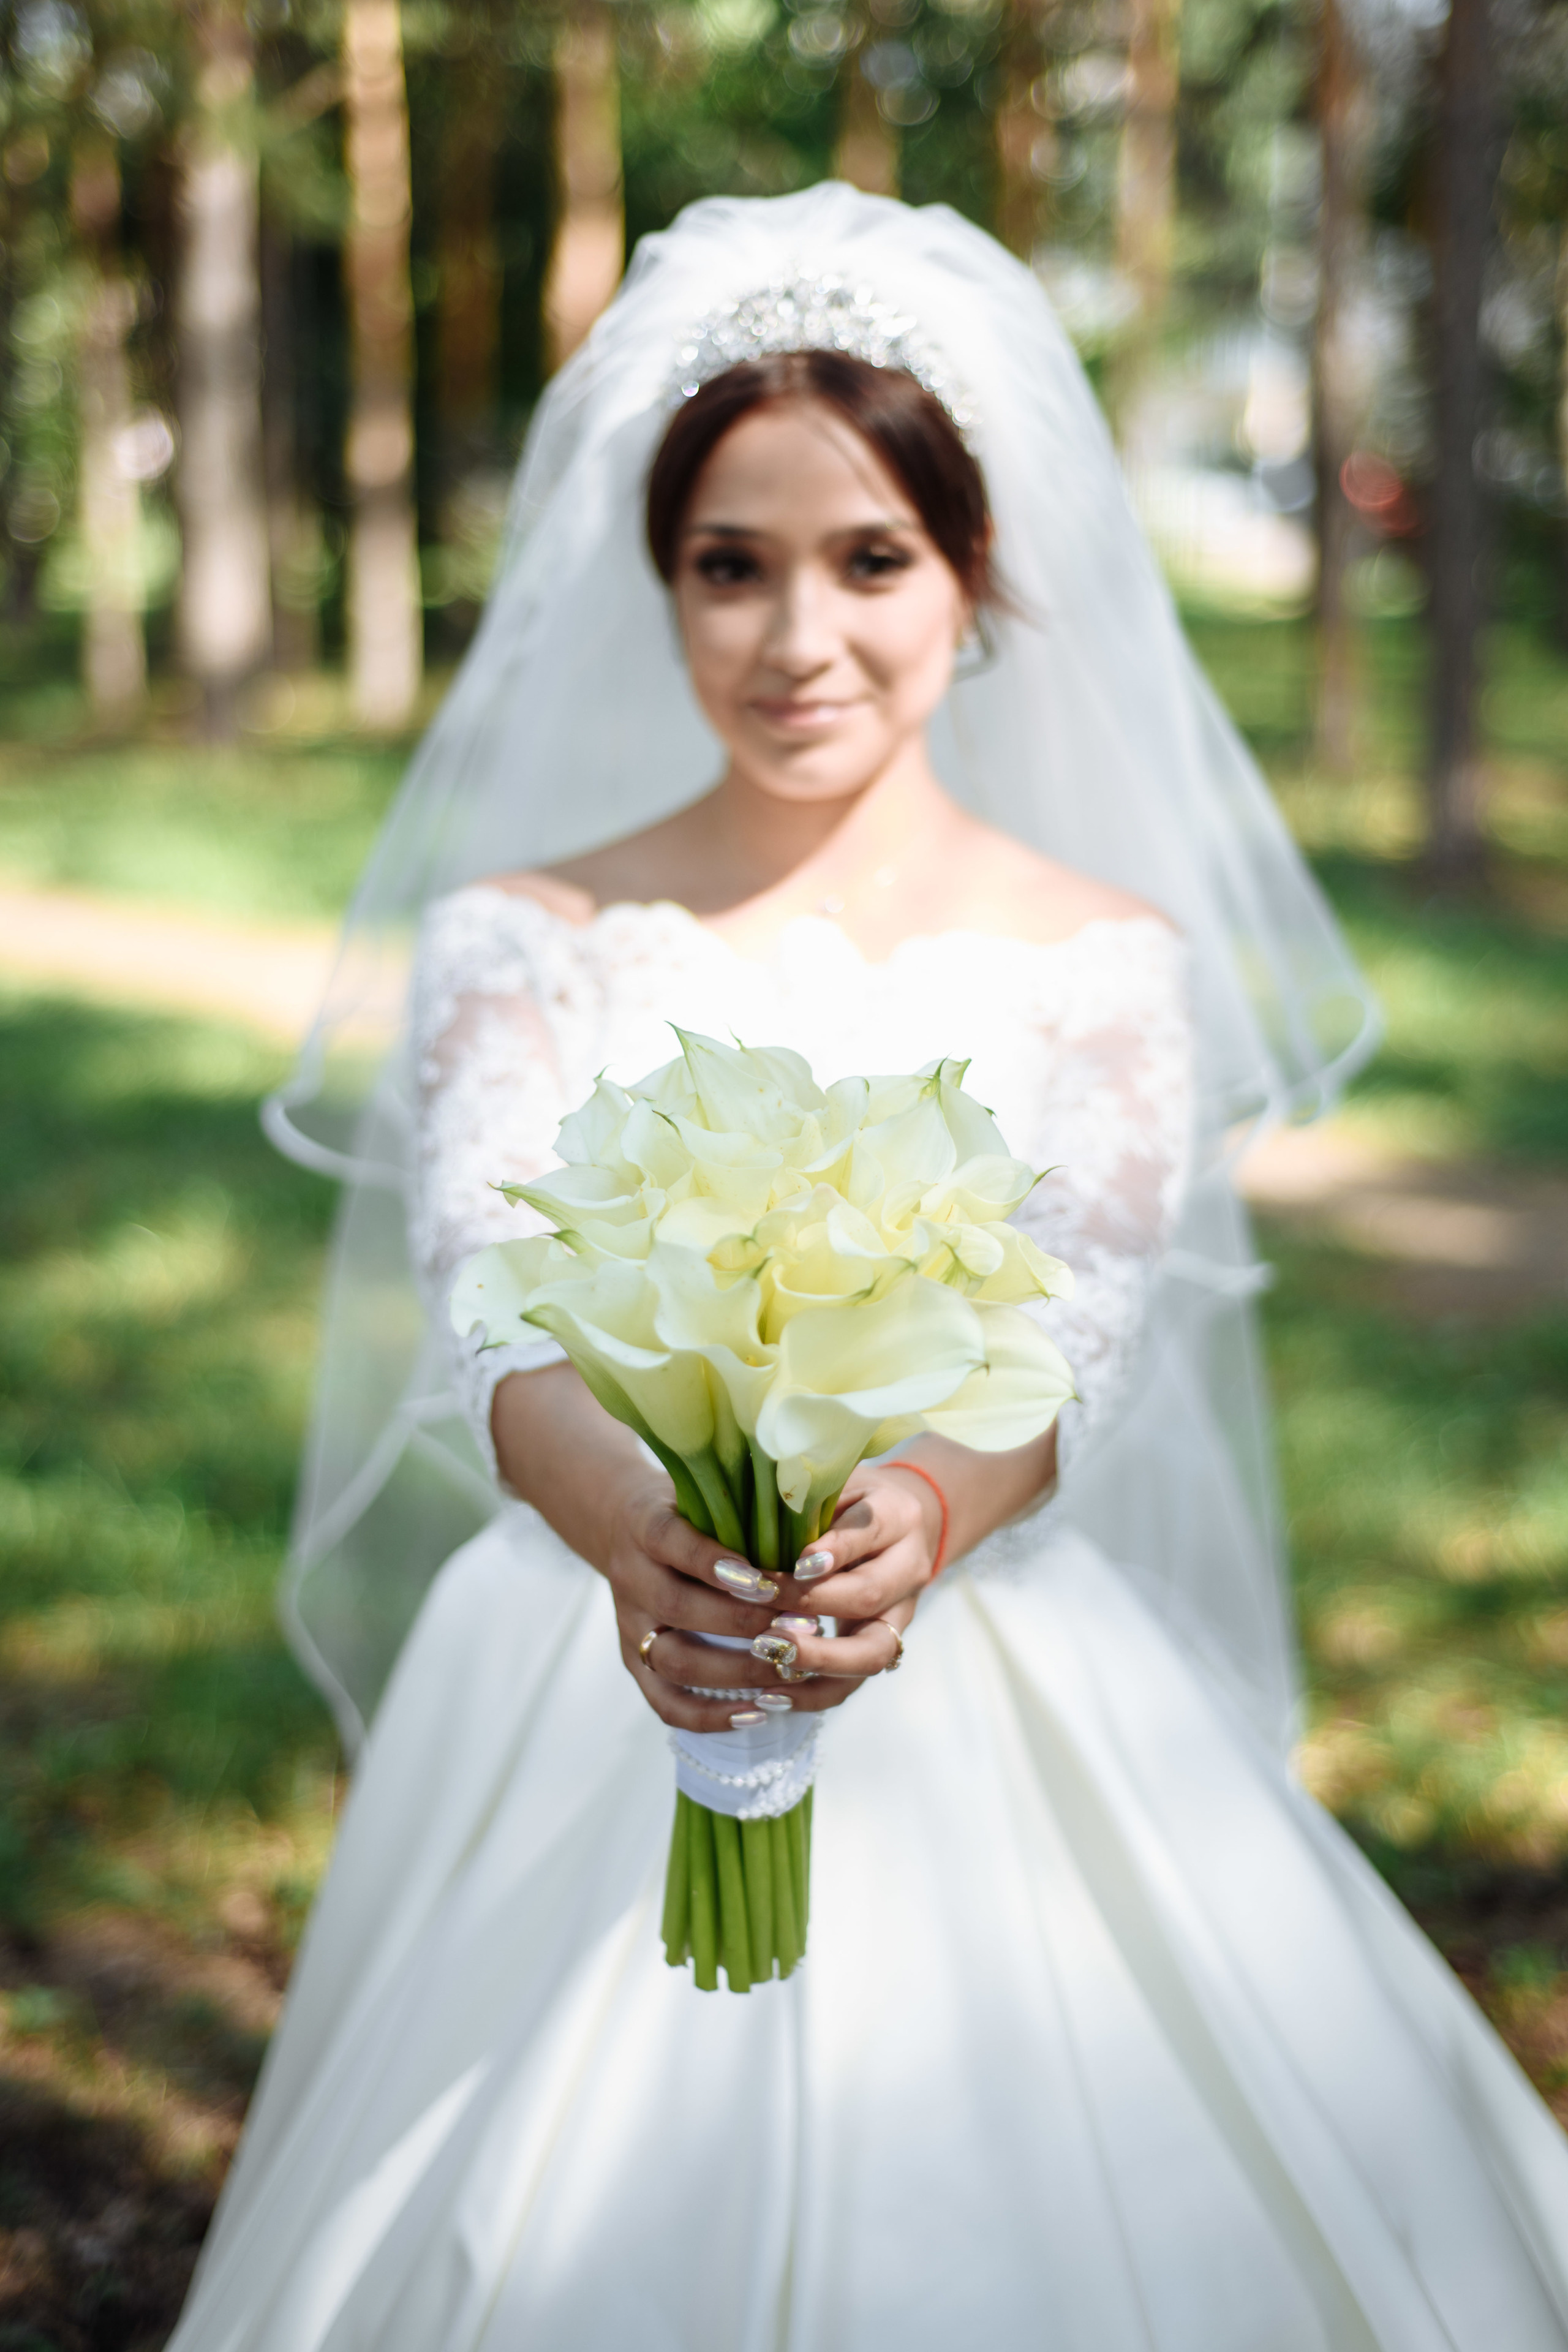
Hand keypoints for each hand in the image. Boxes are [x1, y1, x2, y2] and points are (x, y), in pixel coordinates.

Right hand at [491, 1367, 941, 1729]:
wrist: (622, 1526)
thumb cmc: (689, 1507)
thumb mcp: (705, 1490)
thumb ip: (745, 1501)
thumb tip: (813, 1491)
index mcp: (647, 1526)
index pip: (675, 1543)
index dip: (717, 1563)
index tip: (768, 1578)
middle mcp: (631, 1577)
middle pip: (678, 1606)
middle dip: (742, 1621)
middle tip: (799, 1627)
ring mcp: (630, 1625)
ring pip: (673, 1660)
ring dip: (734, 1670)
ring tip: (787, 1674)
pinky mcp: (634, 1662)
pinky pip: (665, 1701)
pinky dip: (709, 1714)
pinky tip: (757, 1713)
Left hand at [743, 1461, 940, 1693]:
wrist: (900, 1526)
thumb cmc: (848, 1499)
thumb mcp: (835, 1483)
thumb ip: (805, 1499)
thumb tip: (746, 1519)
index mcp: (897, 1515)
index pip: (870, 1530)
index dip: (836, 1548)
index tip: (798, 1562)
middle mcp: (908, 1567)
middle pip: (869, 1595)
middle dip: (811, 1604)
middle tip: (760, 1605)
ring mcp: (901, 1614)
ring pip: (871, 1650)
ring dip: (817, 1657)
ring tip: (769, 1654)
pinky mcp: (881, 1648)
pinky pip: (854, 1684)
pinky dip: (812, 1694)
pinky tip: (770, 1694)